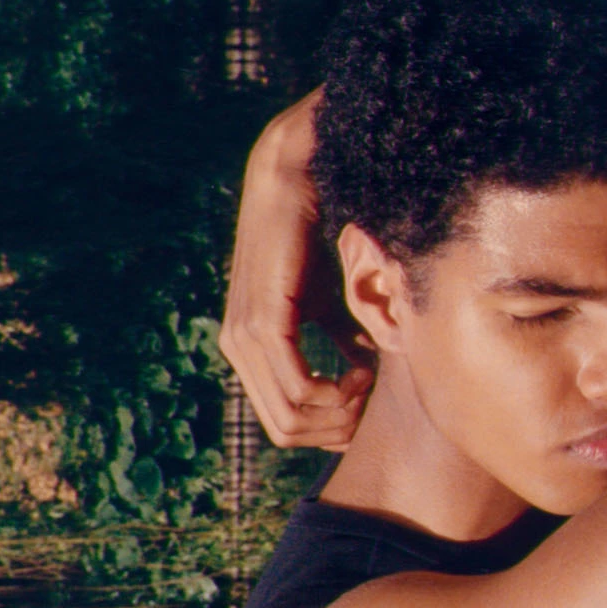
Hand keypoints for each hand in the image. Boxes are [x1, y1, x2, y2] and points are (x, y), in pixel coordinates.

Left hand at [219, 90, 373, 449]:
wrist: (295, 176)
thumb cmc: (317, 233)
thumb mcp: (331, 298)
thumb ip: (341, 340)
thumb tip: (364, 377)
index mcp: (248, 348)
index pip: (282, 425)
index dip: (329, 429)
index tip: (364, 398)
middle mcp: (237, 347)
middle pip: (286, 432)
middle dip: (336, 429)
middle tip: (369, 397)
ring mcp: (245, 337)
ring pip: (292, 417)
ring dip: (341, 411)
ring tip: (367, 379)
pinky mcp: (264, 321)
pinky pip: (298, 387)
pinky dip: (338, 391)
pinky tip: (362, 369)